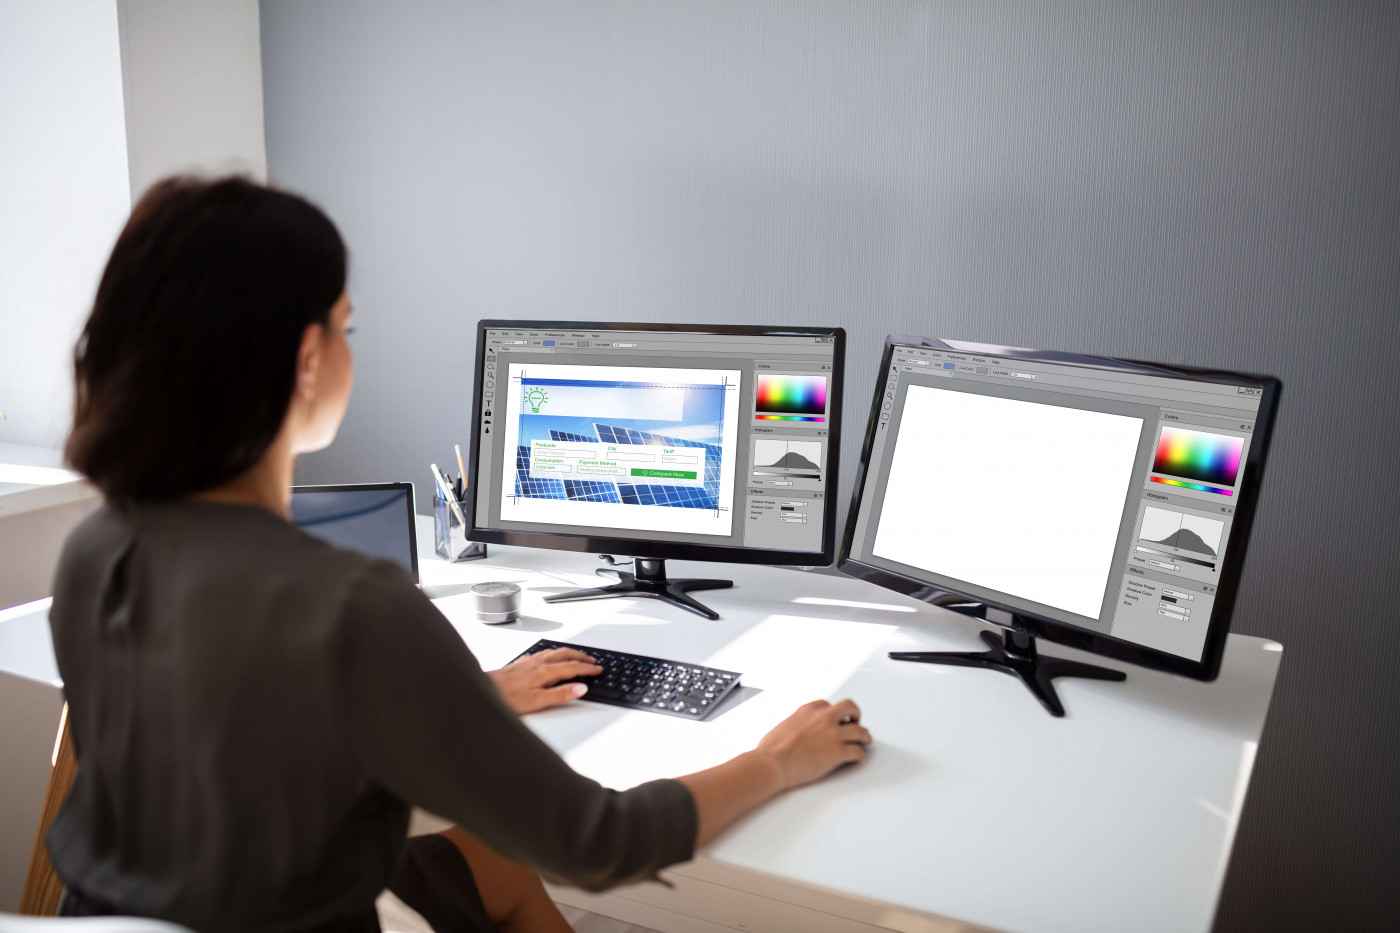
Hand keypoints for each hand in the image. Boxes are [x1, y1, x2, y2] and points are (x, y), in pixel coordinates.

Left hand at [488, 648, 601, 714]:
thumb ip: (561, 694)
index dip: (587, 669)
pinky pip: (541, 654)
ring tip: (576, 656)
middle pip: (565, 655)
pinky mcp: (520, 664)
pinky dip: (552, 654)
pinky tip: (548, 657)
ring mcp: (529, 662)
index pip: (572, 667)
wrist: (485, 690)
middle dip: (581, 657)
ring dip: (568, 653)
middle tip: (592, 661)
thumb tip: (581, 688)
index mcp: (546, 671)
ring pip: (554, 652)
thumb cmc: (507, 697)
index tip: (598, 670)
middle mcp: (538, 663)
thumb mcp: (538, 701)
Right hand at [756, 699, 870, 790]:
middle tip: (856, 723)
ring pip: (860, 731)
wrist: (772, 763)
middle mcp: (824, 718)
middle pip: (850, 708)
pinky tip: (857, 758)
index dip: (834, 713)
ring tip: (865, 740)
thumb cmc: (771, 749)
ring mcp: (833, 734)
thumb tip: (799, 730)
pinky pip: (858, 752)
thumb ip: (798, 723)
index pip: (828, 705)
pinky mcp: (838, 752)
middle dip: (856, 715)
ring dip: (864, 736)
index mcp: (809, 709)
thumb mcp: (785, 724)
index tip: (836, 719)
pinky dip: (859, 755)